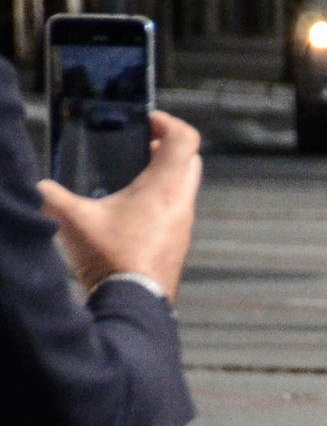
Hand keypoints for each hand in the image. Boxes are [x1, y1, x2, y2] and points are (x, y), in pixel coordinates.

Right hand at [37, 112, 202, 299]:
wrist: (133, 305)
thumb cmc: (112, 260)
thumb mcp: (71, 219)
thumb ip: (50, 194)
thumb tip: (38, 185)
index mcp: (163, 189)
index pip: (185, 140)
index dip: (170, 123)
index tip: (149, 120)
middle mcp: (180, 204)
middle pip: (190, 162)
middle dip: (169, 147)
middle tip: (142, 143)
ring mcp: (182, 226)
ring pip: (184, 187)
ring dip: (165, 175)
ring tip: (132, 174)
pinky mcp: (177, 244)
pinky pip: (176, 210)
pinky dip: (161, 199)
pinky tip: (130, 208)